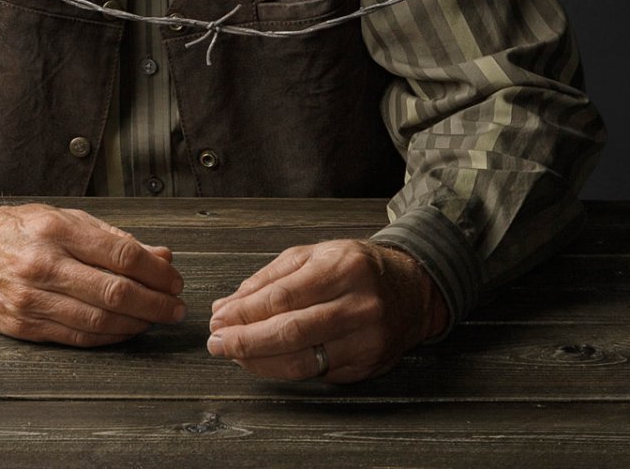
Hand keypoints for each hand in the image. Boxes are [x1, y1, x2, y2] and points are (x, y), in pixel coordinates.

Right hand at [0, 202, 184, 346]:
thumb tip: (159, 256)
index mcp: (55, 230)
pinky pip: (78, 337)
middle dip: (155, 303)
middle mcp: (43, 265)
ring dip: (136, 323)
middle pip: (115, 291)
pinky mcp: (24, 325)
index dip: (155, 272)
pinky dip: (109, 337)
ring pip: (99, 319)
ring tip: (154, 319)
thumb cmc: (12, 230)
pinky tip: (125, 330)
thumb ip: (111, 237)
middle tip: (175, 307)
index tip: (174, 280)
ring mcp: (32, 298)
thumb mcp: (60, 218)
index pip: (121, 254)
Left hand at [206, 240, 447, 382]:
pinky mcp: (367, 366)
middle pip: (291, 333)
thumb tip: (226, 306)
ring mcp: (366, 340)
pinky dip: (284, 369)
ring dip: (260, 362)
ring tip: (234, 354)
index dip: (245, 313)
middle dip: (246, 341)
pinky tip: (264, 361)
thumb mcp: (313, 256)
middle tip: (216, 343)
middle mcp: (359, 306)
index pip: (282, 297)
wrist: (412, 289)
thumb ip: (268, 279)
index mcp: (343, 269)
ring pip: (303, 361)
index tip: (218, 319)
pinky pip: (317, 373)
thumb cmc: (356, 268)